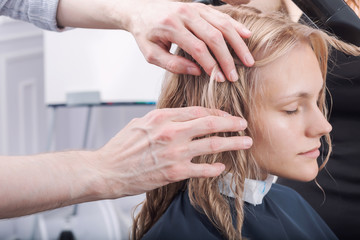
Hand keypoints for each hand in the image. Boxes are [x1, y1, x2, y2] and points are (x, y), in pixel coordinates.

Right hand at [94, 107, 251, 196]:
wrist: (107, 170)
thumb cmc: (121, 146)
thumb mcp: (140, 123)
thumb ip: (162, 119)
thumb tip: (179, 118)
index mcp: (162, 116)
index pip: (197, 110)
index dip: (216, 111)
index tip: (226, 115)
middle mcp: (171, 132)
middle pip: (210, 123)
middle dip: (231, 123)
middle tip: (244, 124)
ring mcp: (174, 152)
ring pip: (212, 145)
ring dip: (232, 143)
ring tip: (246, 143)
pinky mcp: (174, 172)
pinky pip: (202, 169)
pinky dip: (215, 168)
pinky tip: (223, 167)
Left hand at [128, 0, 253, 81]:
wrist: (140, 9)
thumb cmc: (145, 34)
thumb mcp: (151, 54)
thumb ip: (172, 64)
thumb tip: (197, 72)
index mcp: (171, 26)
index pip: (197, 48)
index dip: (211, 65)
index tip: (220, 79)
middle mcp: (185, 14)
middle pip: (213, 36)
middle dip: (227, 58)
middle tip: (235, 76)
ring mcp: (194, 8)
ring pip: (222, 24)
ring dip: (237, 43)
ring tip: (248, 60)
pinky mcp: (200, 6)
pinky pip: (221, 15)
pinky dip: (235, 26)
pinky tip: (247, 36)